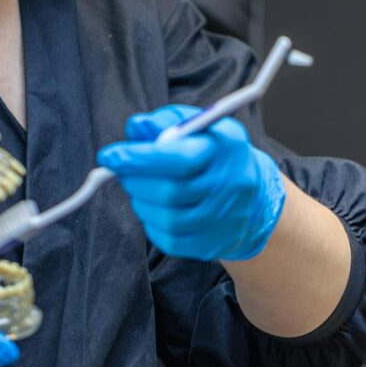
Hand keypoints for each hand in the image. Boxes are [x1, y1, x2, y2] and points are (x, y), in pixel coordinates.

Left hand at [97, 104, 285, 260]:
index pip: (180, 158)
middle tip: (122, 170)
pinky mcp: (213, 244)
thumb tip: (136, 127)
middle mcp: (231, 185)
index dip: (140, 158)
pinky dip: (152, 223)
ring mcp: (224, 219)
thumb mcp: (198, 125)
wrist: (255, 196)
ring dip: (141, 201)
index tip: (110, 155)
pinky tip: (154, 208)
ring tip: (140, 187)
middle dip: (135, 180)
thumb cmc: (216, 153)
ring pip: (167, 218)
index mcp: (228, 148)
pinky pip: (170, 240)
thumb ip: (166, 121)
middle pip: (170, 192)